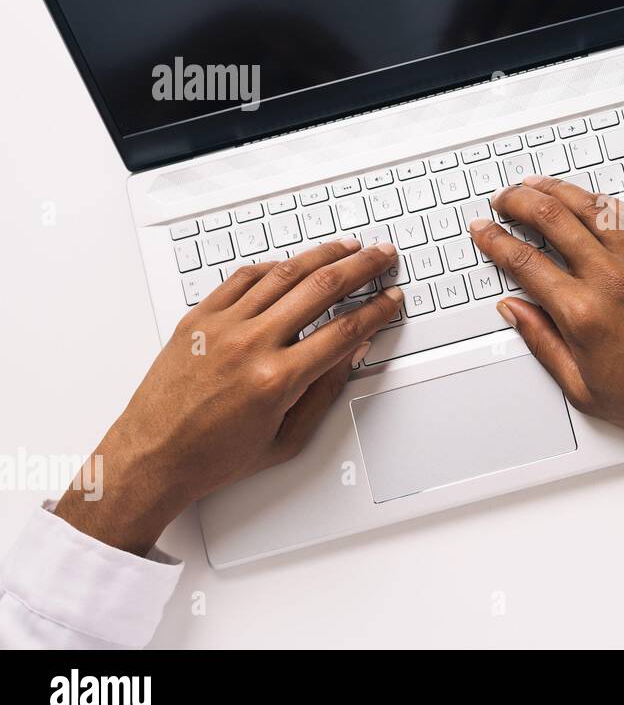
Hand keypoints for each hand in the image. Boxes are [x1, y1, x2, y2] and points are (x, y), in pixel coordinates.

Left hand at [56, 239, 403, 555]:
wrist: (150, 457)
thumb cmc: (213, 456)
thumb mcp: (286, 438)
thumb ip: (324, 392)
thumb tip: (351, 353)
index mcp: (277, 380)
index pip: (345, 331)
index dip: (377, 310)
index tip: (391, 299)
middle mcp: (250, 345)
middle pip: (322, 289)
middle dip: (362, 267)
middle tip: (381, 256)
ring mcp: (221, 326)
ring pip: (284, 273)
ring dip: (323, 255)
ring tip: (347, 247)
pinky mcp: (197, 317)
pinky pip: (242, 278)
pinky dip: (273, 266)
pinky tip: (293, 263)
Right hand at [469, 176, 623, 490]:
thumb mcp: (582, 386)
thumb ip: (542, 342)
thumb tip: (514, 310)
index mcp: (583, 313)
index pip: (524, 260)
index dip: (494, 240)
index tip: (483, 230)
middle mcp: (611, 279)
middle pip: (551, 217)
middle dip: (518, 201)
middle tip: (503, 199)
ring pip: (589, 205)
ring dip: (555, 189)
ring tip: (535, 185)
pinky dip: (599, 200)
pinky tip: (586, 198)